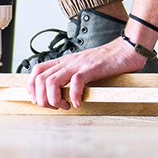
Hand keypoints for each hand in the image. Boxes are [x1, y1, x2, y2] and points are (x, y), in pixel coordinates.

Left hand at [25, 37, 146, 108]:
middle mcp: (67, 62)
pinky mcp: (91, 68)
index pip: (36, 71)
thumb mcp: (82, 67)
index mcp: (64, 62)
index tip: (38, 100)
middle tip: (54, 107)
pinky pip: (75, 82)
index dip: (31, 87)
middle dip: (42, 98)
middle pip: (40, 79)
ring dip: (54, 99)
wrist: (126, 50)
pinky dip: (73, 96)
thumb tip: (62, 93)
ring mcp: (78, 65)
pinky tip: (78, 102)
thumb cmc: (107, 61)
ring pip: (51, 81)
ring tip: (64, 106)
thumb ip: (71, 76)